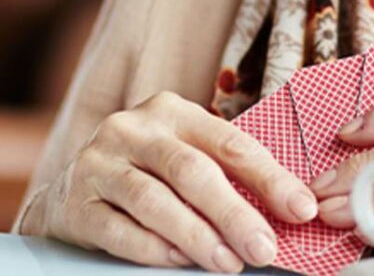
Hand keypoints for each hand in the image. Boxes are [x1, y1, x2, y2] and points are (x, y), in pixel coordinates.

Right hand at [27, 91, 318, 271]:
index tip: (301, 209)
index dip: (270, 178)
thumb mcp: (184, 157)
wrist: (71, 192)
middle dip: (235, 214)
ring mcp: (100, 164)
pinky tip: (181, 261)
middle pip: (192, 172)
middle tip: (264, 248)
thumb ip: (227, 175)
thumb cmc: (146, 174)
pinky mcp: (77, 203)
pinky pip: (120, 230)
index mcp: (172, 112)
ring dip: (198, 237)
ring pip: (154, 202)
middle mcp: (133, 130)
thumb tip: (290, 209)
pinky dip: (155, 249)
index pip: (230, 143)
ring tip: (229, 263)